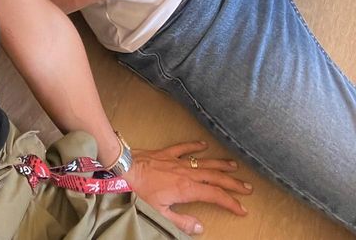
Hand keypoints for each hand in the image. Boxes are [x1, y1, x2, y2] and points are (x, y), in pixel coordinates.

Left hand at [125, 140, 251, 235]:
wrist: (126, 168)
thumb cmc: (141, 191)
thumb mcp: (161, 212)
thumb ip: (182, 222)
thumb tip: (200, 228)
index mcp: (187, 189)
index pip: (215, 195)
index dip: (230, 202)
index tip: (242, 208)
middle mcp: (186, 173)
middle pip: (215, 178)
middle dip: (232, 183)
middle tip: (248, 188)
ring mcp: (177, 161)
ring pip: (204, 162)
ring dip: (220, 165)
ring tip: (234, 166)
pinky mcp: (166, 153)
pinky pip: (184, 147)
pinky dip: (194, 146)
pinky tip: (203, 145)